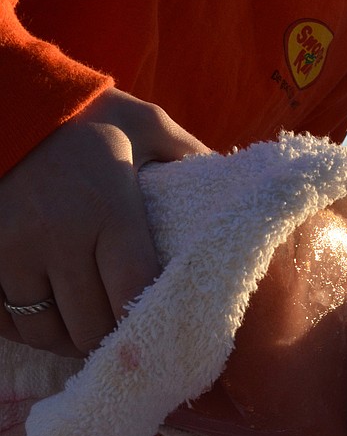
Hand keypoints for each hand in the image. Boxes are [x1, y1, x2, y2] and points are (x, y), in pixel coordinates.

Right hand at [0, 89, 208, 356]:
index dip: (147, 322)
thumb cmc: (79, 113)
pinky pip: (2, 319)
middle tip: (121, 335)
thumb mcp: (141, 123)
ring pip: (43, 330)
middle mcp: (58, 237)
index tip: (157, 327)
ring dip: (66, 338)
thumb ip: (186, 155)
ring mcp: (11, 250)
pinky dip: (23, 326)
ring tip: (83, 330)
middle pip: (89, 326)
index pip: (134, 295)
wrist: (2, 96)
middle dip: (109, 338)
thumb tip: (234, 184)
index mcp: (108, 208)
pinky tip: (43, 312)